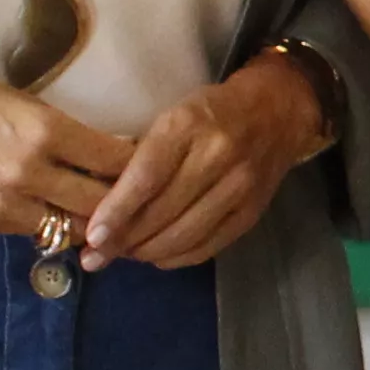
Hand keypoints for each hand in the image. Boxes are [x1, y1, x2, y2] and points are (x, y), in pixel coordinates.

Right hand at [0, 63, 138, 245]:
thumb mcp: (23, 101)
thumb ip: (65, 130)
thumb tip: (109, 148)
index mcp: (45, 130)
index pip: (113, 160)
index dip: (138, 166)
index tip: (151, 165)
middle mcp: (31, 170)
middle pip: (100, 202)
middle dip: (125, 204)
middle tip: (143, 201)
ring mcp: (10, 201)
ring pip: (73, 227)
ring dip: (95, 223)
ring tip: (113, 218)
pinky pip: (39, 232)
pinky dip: (58, 226)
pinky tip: (68, 218)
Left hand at [89, 56, 326, 269]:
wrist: (277, 111)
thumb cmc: (211, 111)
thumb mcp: (173, 116)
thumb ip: (143, 155)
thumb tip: (99, 204)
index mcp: (189, 124)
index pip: (147, 176)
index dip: (117, 211)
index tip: (92, 236)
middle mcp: (218, 155)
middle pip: (163, 212)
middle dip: (124, 240)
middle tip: (96, 255)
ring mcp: (239, 187)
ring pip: (184, 235)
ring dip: (147, 252)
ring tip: (123, 255)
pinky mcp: (252, 212)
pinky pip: (208, 246)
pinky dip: (176, 257)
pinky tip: (157, 256)